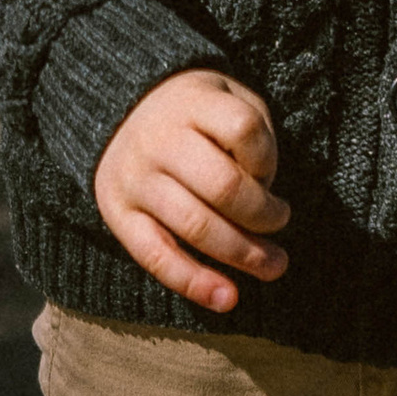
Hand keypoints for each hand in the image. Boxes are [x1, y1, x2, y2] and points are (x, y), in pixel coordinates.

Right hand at [91, 69, 288, 313]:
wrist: (121, 111)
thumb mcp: (227, 97)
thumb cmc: (194, 114)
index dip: (269, 157)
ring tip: (273, 264)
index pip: (243, 129)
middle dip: (264, 215)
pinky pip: (157, 257)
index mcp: (190, 100)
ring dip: (244, 253)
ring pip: (196, 226)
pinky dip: (195, 283)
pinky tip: (227, 298)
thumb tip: (265, 199)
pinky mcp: (116, 212)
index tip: (269, 171)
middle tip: (280, 221)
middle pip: (224, 185)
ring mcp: (134, 177)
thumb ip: (252, 134)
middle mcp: (157, 137)